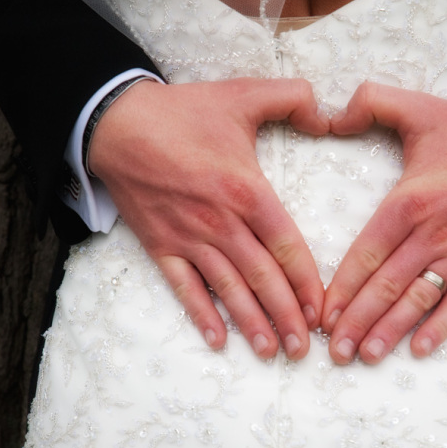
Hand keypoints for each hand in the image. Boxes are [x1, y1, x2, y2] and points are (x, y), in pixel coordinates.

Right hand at [89, 77, 328, 358]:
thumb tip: (329, 116)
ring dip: (250, 323)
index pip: (286, 246)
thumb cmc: (183, 112)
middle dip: (285, 316)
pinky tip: (217, 341)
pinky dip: (200, 314)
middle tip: (304, 348)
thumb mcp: (243, 94)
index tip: (322, 309)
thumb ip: (293, 98)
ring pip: (227, 289)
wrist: (117, 124)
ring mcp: (188, 238)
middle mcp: (220, 222)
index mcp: (246, 191)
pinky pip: (184, 287)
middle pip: (262, 277)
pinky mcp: (161, 245)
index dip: (306, 282)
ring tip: (270, 352)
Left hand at [322, 84, 446, 362]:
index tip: (321, 314)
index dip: (341, 288)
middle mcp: (434, 234)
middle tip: (335, 351)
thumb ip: (370, 104)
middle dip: (357, 321)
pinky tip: (419, 350)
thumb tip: (327, 116)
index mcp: (410, 201)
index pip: (366, 254)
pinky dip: (441, 328)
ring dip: (390, 331)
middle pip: (387, 286)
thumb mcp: (419, 108)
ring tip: (365, 356)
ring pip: (419, 301)